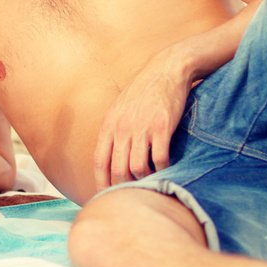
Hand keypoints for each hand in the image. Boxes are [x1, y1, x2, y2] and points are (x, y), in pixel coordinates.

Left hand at [93, 43, 205, 189]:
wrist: (167, 70)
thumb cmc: (144, 91)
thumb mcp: (120, 109)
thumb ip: (113, 132)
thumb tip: (110, 159)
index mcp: (109, 125)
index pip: (100, 162)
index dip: (102, 183)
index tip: (107, 196)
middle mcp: (122, 128)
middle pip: (118, 169)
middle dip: (124, 186)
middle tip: (134, 194)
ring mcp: (142, 128)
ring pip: (137, 168)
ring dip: (145, 179)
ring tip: (151, 181)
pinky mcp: (162, 127)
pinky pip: (160, 158)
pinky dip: (163, 169)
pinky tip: (167, 169)